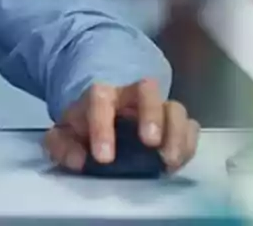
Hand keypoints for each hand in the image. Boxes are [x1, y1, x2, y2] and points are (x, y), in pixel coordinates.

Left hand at [42, 78, 198, 173]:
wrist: (99, 119)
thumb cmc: (83, 128)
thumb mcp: (64, 136)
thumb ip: (62, 145)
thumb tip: (78, 159)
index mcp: (101, 95)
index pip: (101, 99)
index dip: (103, 127)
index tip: (104, 158)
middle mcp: (132, 96)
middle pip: (147, 90)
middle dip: (151, 115)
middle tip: (151, 144)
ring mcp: (157, 108)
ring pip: (174, 108)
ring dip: (176, 133)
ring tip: (170, 160)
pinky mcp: (173, 125)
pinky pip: (190, 127)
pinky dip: (188, 143)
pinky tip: (178, 162)